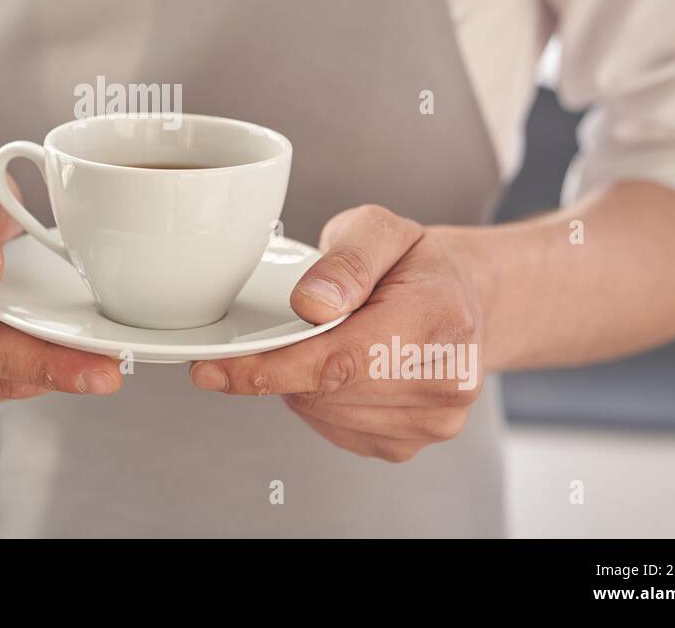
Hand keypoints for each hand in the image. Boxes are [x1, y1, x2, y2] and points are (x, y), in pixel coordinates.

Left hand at [188, 205, 483, 461]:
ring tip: (330, 339)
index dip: (270, 368)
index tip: (213, 369)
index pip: (341, 360)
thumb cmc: (415, 264)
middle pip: (325, 391)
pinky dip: (317, 400)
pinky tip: (339, 368)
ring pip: (322, 414)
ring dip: (301, 381)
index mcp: (440, 319)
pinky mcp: (406, 445)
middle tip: (281, 329)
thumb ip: (346, 260)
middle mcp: (446, 381)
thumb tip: (310, 304)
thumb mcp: (379, 230)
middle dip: (282, 363)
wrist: (461, 302)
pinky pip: (333, 430)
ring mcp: (431, 422)